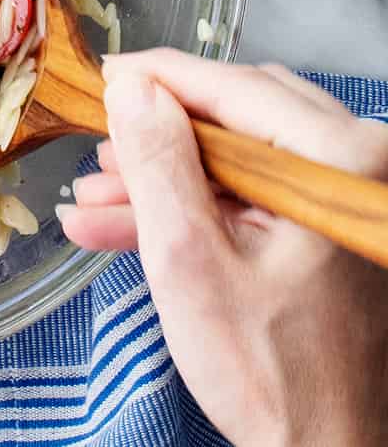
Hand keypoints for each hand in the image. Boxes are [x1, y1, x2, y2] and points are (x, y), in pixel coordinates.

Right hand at [58, 50, 387, 445]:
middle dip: (156, 135)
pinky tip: (123, 225)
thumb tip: (130, 87)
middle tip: (97, 144)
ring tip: (92, 199)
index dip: (157, 79)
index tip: (102, 76)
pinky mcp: (330, 232)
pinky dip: (194, 208)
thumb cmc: (271, 372)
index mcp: (341, 162)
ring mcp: (347, 200)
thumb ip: (158, 164)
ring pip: (239, 158)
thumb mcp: (191, 261)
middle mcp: (358, 167)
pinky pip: (253, 197)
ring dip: (164, 177)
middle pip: (237, 117)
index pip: (233, 88)